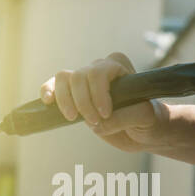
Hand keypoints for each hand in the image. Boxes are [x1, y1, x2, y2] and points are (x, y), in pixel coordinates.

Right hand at [40, 52, 170, 152]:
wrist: (141, 129)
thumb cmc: (147, 120)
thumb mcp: (144, 117)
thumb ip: (124, 117)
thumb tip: (96, 124)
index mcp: (118, 66)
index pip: (99, 72)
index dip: (97, 93)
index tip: (105, 114)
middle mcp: (99, 68)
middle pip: (79, 76)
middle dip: (83, 102)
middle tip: (94, 122)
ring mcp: (84, 80)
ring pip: (63, 79)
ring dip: (65, 100)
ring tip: (73, 118)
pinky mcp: (72, 95)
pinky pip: (53, 86)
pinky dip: (47, 91)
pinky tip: (47, 102)